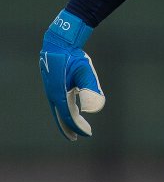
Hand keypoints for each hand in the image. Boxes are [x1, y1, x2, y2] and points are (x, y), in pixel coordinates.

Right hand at [39, 10, 104, 140]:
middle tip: (77, 137)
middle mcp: (54, 94)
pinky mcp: (56, 85)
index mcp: (59, 94)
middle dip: (69, 128)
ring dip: (67, 119)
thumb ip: (90, 88)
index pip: (68, 116)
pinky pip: (61, 102)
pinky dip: (67, 109)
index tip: (88, 133)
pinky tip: (75, 110)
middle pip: (61, 116)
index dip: (77, 127)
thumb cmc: (73, 57)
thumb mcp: (85, 71)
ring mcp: (53, 90)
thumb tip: (92, 109)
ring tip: (76, 127)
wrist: (60, 44)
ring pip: (60, 110)